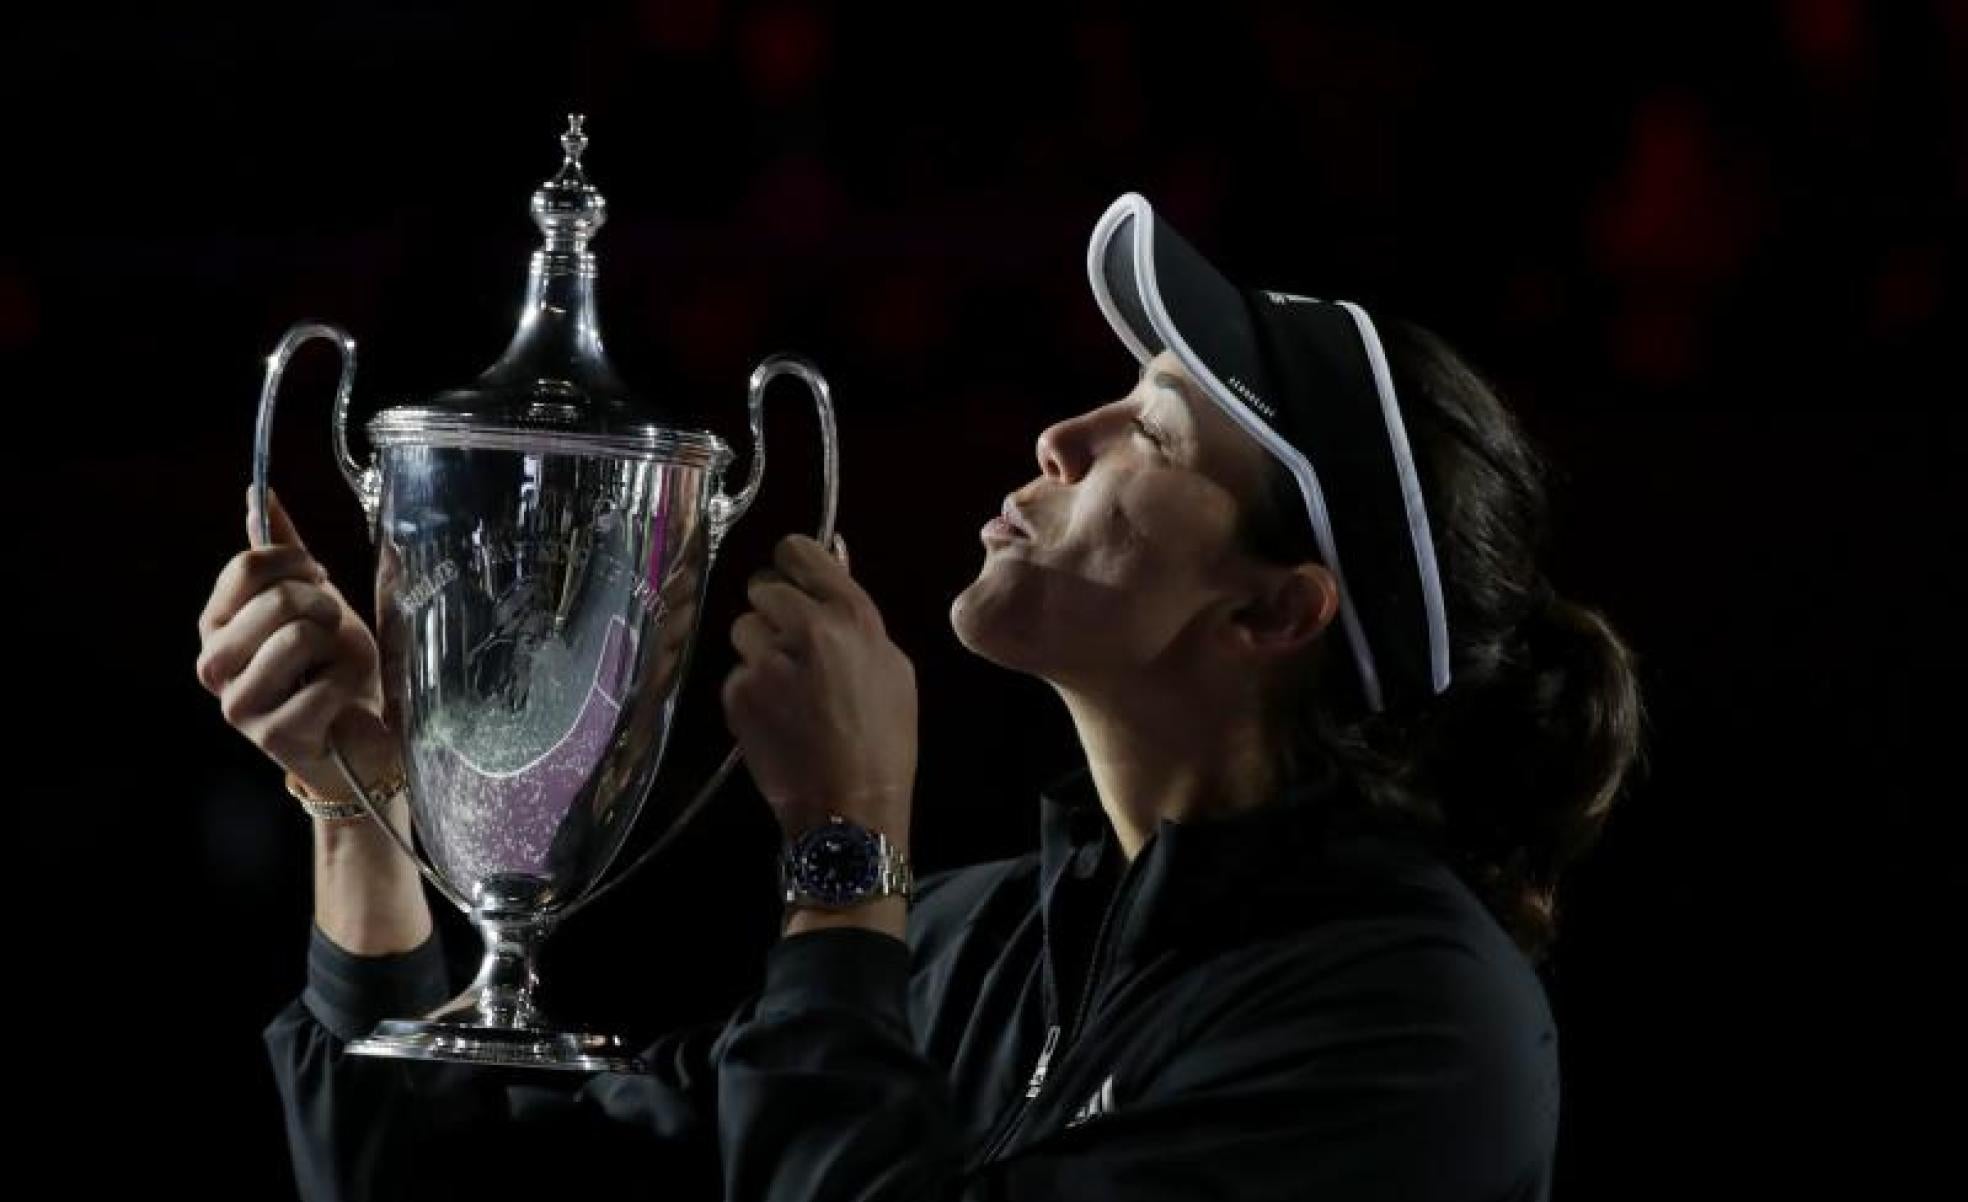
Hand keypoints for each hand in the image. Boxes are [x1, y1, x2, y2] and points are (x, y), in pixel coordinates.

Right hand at [196, 484, 399, 804]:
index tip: (319, 581)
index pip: (247, 564)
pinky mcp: (270, 737)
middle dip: (324, 609)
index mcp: (216, 624)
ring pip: (299, 637)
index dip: (298, 564)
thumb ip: (283, 553)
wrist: (364, 735)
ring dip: (338, 649)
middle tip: (331, 635)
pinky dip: (348, 687)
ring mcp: (237, 705)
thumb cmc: (335, 666)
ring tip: (334, 669)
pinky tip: (340, 704)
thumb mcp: (313, 600)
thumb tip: (259, 492)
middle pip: (277, 599)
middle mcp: (212, 664)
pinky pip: (325, 685)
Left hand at [721, 534, 917, 847]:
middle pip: (762, 587)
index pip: (798, 550)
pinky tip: (775, 716)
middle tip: (792, 646)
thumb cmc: (884, 739)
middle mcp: (805, 628)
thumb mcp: (892, 668)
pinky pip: (735, 672)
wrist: (851, 806)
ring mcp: (766, 660)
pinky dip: (749, 690)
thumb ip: (855, 614)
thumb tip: (834, 559)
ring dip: (758, 650)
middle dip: (774, 612)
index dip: (792, 563)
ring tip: (786, 688)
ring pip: (742, 628)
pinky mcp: (738, 693)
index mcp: (851, 615)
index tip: (793, 578)